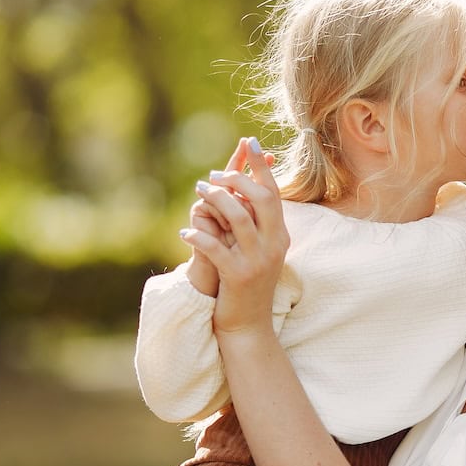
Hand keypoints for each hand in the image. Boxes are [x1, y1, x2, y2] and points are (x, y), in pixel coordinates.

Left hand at [186, 140, 275, 296]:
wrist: (249, 324)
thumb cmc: (248, 284)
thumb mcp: (257, 251)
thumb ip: (255, 224)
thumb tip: (242, 191)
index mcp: (280, 236)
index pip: (273, 193)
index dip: (261, 166)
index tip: (250, 142)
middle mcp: (274, 245)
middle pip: (260, 199)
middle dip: (236, 180)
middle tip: (215, 176)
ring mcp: (258, 260)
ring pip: (239, 218)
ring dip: (216, 200)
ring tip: (199, 192)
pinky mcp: (238, 276)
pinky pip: (216, 248)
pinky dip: (198, 237)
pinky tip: (184, 233)